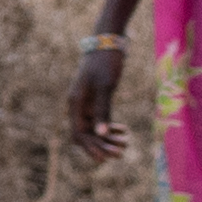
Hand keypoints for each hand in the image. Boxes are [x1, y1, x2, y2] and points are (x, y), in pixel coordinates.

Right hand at [68, 20, 126, 158]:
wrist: (109, 42)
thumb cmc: (105, 62)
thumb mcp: (105, 87)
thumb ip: (102, 110)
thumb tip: (101, 134)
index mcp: (76, 103)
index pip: (79, 134)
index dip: (91, 148)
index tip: (106, 159)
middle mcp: (78, 105)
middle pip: (86, 134)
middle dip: (102, 145)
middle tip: (121, 153)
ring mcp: (87, 102)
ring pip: (94, 127)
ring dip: (108, 138)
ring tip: (126, 143)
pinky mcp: (96, 98)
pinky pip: (101, 118)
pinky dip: (111, 126)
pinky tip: (123, 131)